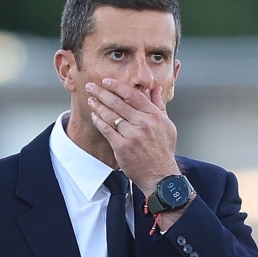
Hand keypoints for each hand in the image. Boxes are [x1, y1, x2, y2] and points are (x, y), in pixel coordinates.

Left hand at [86, 78, 179, 195]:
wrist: (160, 175)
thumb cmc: (163, 150)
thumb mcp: (167, 125)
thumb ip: (159, 105)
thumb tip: (156, 88)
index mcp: (154, 116)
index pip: (133, 95)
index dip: (118, 86)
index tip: (106, 81)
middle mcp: (143, 123)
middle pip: (118, 103)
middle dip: (102, 92)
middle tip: (91, 86)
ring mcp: (132, 135)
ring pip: (111, 115)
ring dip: (98, 105)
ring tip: (90, 99)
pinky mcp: (122, 146)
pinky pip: (107, 130)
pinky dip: (99, 121)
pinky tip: (94, 115)